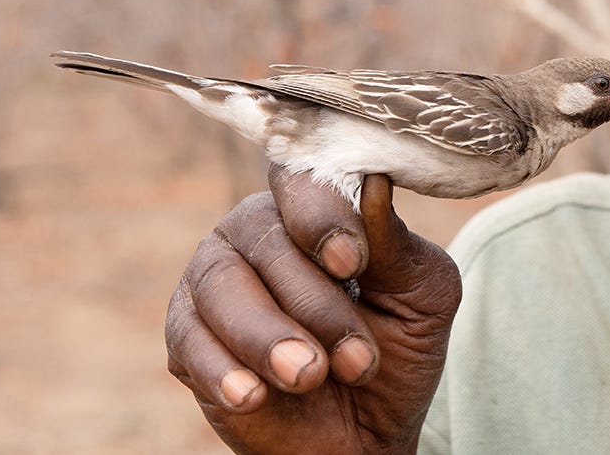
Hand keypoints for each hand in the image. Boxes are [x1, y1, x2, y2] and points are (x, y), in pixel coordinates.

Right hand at [165, 167, 461, 453]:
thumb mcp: (421, 297)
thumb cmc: (398, 349)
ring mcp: (216, 279)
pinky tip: (254, 395)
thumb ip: (396, 246)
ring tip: (309, 377)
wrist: (368, 433)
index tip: (350, 263)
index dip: (322, 216)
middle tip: (357, 360)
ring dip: (267, 336)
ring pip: (221, 286)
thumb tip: (375, 183)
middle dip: (315, 303)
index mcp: (317, 206)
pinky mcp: (187, 336)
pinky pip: (190, 340)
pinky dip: (223, 369)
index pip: (303, 179)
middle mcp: (258, 229)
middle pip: (266, 239)